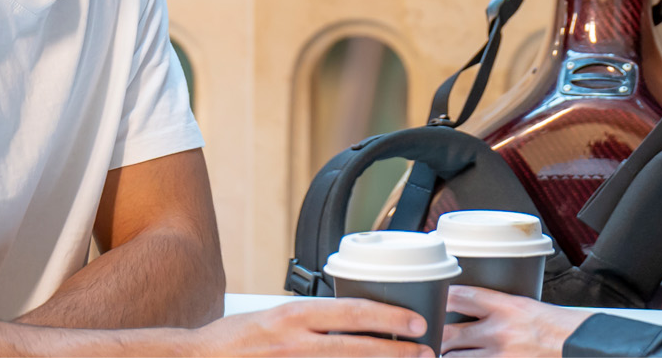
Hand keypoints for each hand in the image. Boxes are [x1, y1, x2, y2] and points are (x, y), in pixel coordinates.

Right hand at [192, 299, 433, 354]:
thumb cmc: (236, 339)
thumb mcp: (277, 315)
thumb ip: (312, 319)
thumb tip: (350, 319)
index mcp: (296, 314)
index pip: (353, 311)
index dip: (388, 316)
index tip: (416, 321)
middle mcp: (296, 340)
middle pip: (357, 346)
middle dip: (395, 350)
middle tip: (425, 350)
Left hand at [441, 288, 586, 356]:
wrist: (575, 344)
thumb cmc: (554, 325)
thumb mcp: (525, 305)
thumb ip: (498, 307)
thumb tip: (473, 309)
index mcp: (506, 306)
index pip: (463, 296)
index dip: (443, 298)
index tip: (433, 300)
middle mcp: (500, 331)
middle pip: (452, 334)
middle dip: (437, 336)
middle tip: (429, 335)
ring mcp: (500, 356)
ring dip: (447, 356)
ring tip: (441, 352)